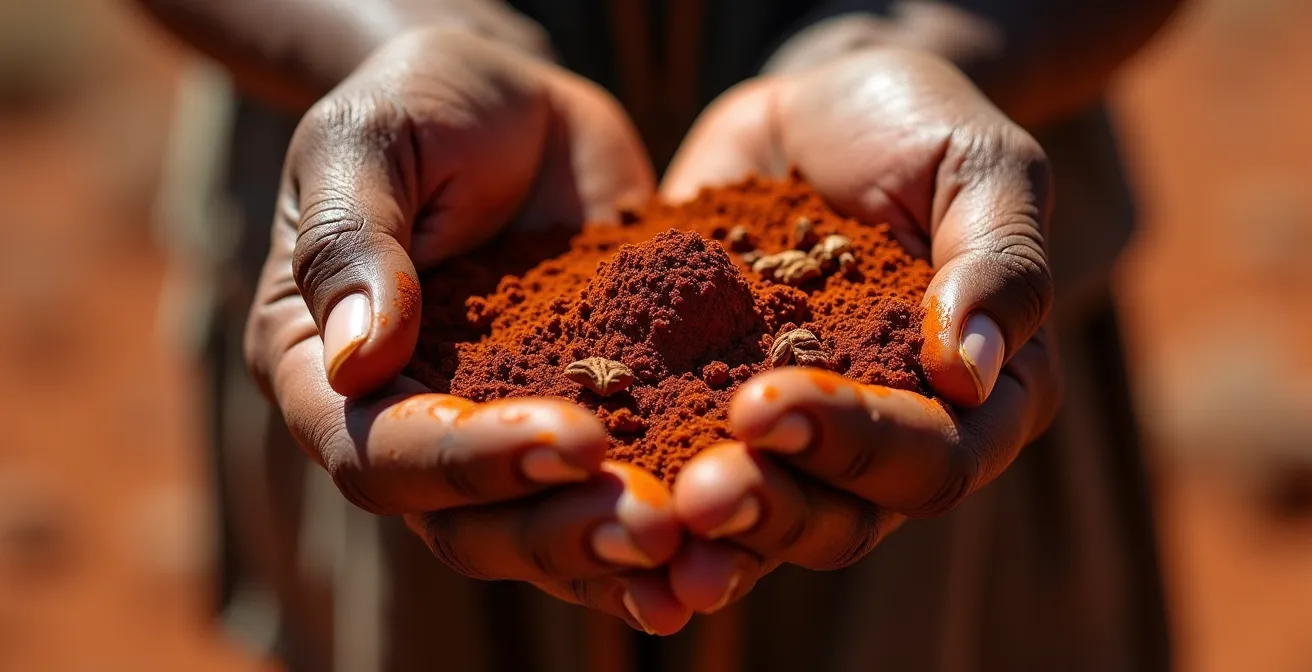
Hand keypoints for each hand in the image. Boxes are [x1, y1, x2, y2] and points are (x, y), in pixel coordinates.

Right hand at [244, 28, 692, 632]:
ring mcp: (501, 434)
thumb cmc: (418, 102)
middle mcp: (410, 427)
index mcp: (329, 374)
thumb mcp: (367, 142)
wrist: (513, 102)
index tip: (574, 440)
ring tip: (699, 552)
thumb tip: (356, 366)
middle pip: (466, 527)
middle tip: (656, 526)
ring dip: (617, 552)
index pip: (379, 454)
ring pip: (545, 531)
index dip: (471, 463)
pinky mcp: (585, 418)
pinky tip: (737, 535)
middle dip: (561, 531)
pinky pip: (616, 488)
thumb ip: (351, 243)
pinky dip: (670, 520)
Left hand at [661, 49, 1061, 613]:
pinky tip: (593, 504)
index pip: (934, 458)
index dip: (857, 445)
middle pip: (845, 518)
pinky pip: (684, 473)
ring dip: (706, 533)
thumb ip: (997, 264)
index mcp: (981, 401)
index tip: (768, 403)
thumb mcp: (982, 168)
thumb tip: (968, 371)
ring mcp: (800, 440)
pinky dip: (648, 496)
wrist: (818, 110)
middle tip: (697, 494)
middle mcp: (892, 442)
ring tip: (644, 522)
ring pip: (763, 522)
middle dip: (770, 509)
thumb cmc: (921, 128)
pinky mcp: (715, 416)